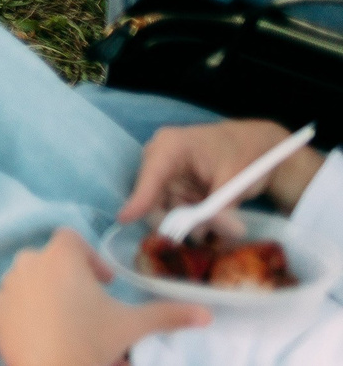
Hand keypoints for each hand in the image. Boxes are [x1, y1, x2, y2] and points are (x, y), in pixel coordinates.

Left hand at [0, 229, 206, 365]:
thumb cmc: (92, 343)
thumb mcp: (133, 326)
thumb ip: (168, 315)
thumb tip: (207, 313)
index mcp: (61, 257)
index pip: (71, 238)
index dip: (90, 257)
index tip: (106, 283)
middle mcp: (29, 262)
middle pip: (50, 257)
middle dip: (70, 274)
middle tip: (90, 303)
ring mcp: (8, 285)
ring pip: (29, 277)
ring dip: (47, 290)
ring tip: (69, 320)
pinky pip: (11, 298)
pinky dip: (26, 308)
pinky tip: (45, 330)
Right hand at [122, 119, 327, 222]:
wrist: (254, 146)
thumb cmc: (245, 154)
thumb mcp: (237, 180)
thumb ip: (219, 206)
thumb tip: (206, 231)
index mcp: (171, 146)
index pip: (151, 176)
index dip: (139, 199)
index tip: (124, 219)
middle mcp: (159, 159)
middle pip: (154, 197)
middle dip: (178, 220)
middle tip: (208, 234)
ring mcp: (165, 173)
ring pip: (166, 208)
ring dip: (190, 222)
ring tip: (221, 225)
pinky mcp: (172, 185)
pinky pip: (175, 209)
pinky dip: (193, 218)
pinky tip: (214, 217)